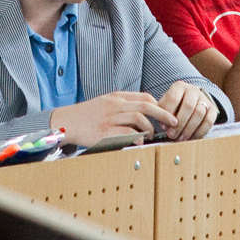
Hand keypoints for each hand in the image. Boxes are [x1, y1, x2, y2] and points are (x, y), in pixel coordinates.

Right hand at [50, 90, 176, 146]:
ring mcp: (109, 118)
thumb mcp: (105, 104)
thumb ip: (122, 106)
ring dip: (150, 128)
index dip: (159, 106)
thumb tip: (143, 115)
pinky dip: (137, 138)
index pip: (145, 97)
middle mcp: (114, 105)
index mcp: (116, 97)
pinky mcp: (105, 132)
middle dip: (164, 114)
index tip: (167, 114)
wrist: (65, 122)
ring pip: (139, 118)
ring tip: (152, 136)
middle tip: (174, 123)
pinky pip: (127, 133)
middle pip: (146, 105)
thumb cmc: (86, 115)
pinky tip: (140, 142)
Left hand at [158, 81, 215, 139]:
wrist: (190, 104)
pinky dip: (200, 132)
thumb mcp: (164, 106)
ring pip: (199, 113)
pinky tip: (191, 138)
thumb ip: (160, 113)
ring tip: (181, 138)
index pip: (173, 98)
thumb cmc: (173, 107)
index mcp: (179, 86)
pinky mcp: (213, 109)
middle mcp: (193, 90)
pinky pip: (209, 121)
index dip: (168, 113)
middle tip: (172, 135)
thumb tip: (164, 124)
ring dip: (189, 129)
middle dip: (179, 124)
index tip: (164, 126)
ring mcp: (204, 99)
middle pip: (188, 106)